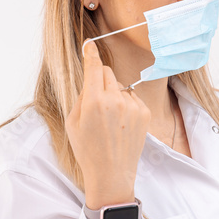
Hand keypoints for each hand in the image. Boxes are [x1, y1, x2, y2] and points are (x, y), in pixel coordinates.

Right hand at [65, 40, 150, 208]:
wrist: (112, 174)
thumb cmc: (88, 150)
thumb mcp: (73, 122)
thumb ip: (82, 96)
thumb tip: (91, 79)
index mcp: (94, 102)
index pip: (93, 67)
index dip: (91, 53)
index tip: (90, 44)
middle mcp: (115, 100)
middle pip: (107, 73)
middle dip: (99, 80)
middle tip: (95, 101)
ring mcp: (133, 106)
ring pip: (120, 86)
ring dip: (114, 95)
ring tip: (110, 120)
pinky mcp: (144, 113)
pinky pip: (132, 97)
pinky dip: (126, 105)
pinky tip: (121, 124)